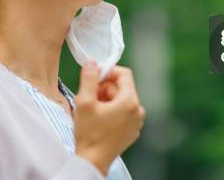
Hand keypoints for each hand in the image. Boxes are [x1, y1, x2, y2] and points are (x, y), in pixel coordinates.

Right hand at [73, 61, 145, 176]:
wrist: (92, 162)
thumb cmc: (89, 134)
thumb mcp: (84, 102)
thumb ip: (89, 78)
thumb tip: (92, 61)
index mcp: (130, 101)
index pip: (124, 74)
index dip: (108, 72)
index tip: (93, 77)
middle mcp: (138, 110)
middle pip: (122, 87)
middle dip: (104, 88)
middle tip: (90, 97)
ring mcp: (137, 121)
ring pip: (122, 99)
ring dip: (107, 100)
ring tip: (94, 111)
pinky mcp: (132, 130)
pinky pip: (124, 112)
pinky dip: (112, 111)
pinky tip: (100, 120)